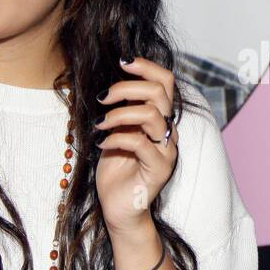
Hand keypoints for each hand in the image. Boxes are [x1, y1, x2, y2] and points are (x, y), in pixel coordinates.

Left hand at [95, 56, 178, 235]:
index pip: (166, 81)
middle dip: (126, 88)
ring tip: (100, 124)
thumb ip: (122, 108)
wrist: (119, 208)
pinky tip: (102, 143)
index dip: (146, 67)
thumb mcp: (117, 130)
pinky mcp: (159, 169)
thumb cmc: (116, 169)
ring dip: (119, 114)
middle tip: (102, 98)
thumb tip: (114, 80)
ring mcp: (167, 150)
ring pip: (151, 114)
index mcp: (161, 119)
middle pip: (159, 92)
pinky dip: (116, 138)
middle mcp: (169, 132)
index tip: (122, 62)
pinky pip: (140, 142)